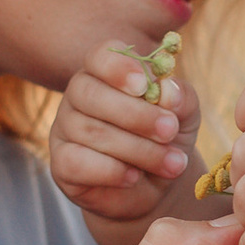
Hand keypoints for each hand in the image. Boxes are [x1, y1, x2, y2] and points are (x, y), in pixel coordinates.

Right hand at [49, 43, 203, 223]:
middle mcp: (79, 95)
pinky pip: (76, 161)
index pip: (100, 57)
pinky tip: (133, 176)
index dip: (119, 68)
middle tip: (170, 131)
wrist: (156, 186)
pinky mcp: (60, 164)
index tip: (144, 84)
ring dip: (138, 150)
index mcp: (106, 72)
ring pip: (91, 132)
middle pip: (91, 93)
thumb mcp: (184, 116)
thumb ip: (181, 98)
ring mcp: (64, 129)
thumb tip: (168, 91)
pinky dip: (111, 171)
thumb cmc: (166, 140)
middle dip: (136, 115)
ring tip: (172, 163)